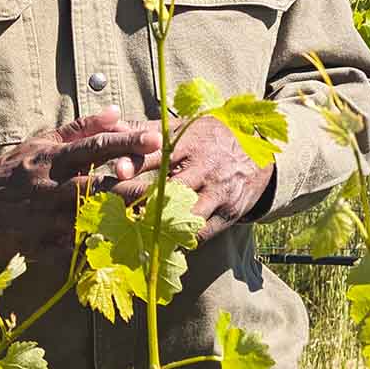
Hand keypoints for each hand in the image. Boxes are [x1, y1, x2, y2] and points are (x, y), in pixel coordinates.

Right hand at [0, 109, 161, 262]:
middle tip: (167, 186)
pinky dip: (93, 251)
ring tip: (152, 220)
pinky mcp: (35, 247)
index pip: (95, 146)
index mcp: (51, 159)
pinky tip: (119, 251)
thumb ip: (80, 129)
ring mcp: (42, 219)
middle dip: (133, 186)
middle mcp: (49, 188)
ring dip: (120, 221)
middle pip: (98, 185)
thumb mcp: (40, 143)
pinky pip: (69, 251)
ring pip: (88, 219)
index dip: (127, 141)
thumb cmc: (12, 171)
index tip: (156, 137)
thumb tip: (117, 111)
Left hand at [109, 115, 274, 244]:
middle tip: (112, 213)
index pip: (160, 153)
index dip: (138, 163)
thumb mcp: (183, 127)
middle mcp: (207, 168)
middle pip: (169, 189)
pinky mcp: (229, 213)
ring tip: (132, 233)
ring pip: (185, 215)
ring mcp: (220, 192)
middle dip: (140, 202)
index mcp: (192, 143)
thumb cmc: (210, 139)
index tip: (117, 172)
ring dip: (158, 225)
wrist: (260, 154)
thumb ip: (144, 129)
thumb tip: (108, 126)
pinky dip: (179, 239)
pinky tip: (159, 242)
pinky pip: (201, 234)